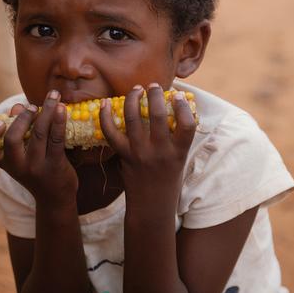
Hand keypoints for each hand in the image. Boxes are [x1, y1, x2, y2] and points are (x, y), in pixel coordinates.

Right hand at [0, 90, 76, 206]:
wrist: (55, 197)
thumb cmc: (36, 169)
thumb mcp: (22, 155)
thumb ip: (18, 129)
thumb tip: (19, 107)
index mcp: (4, 163)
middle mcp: (18, 166)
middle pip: (12, 139)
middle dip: (22, 117)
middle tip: (32, 106)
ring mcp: (37, 166)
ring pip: (39, 133)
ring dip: (46, 110)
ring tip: (53, 96)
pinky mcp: (55, 164)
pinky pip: (56, 138)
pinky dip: (59, 120)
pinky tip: (62, 108)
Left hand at [100, 83, 195, 205]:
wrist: (151, 206)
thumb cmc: (168, 180)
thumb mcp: (179, 160)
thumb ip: (176, 138)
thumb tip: (172, 108)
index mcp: (179, 152)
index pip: (187, 125)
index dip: (183, 106)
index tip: (178, 95)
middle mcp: (160, 151)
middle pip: (158, 115)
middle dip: (155, 94)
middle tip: (154, 86)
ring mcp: (140, 153)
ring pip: (133, 118)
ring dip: (133, 98)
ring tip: (136, 88)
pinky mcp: (124, 156)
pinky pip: (111, 132)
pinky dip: (105, 116)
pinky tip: (106, 102)